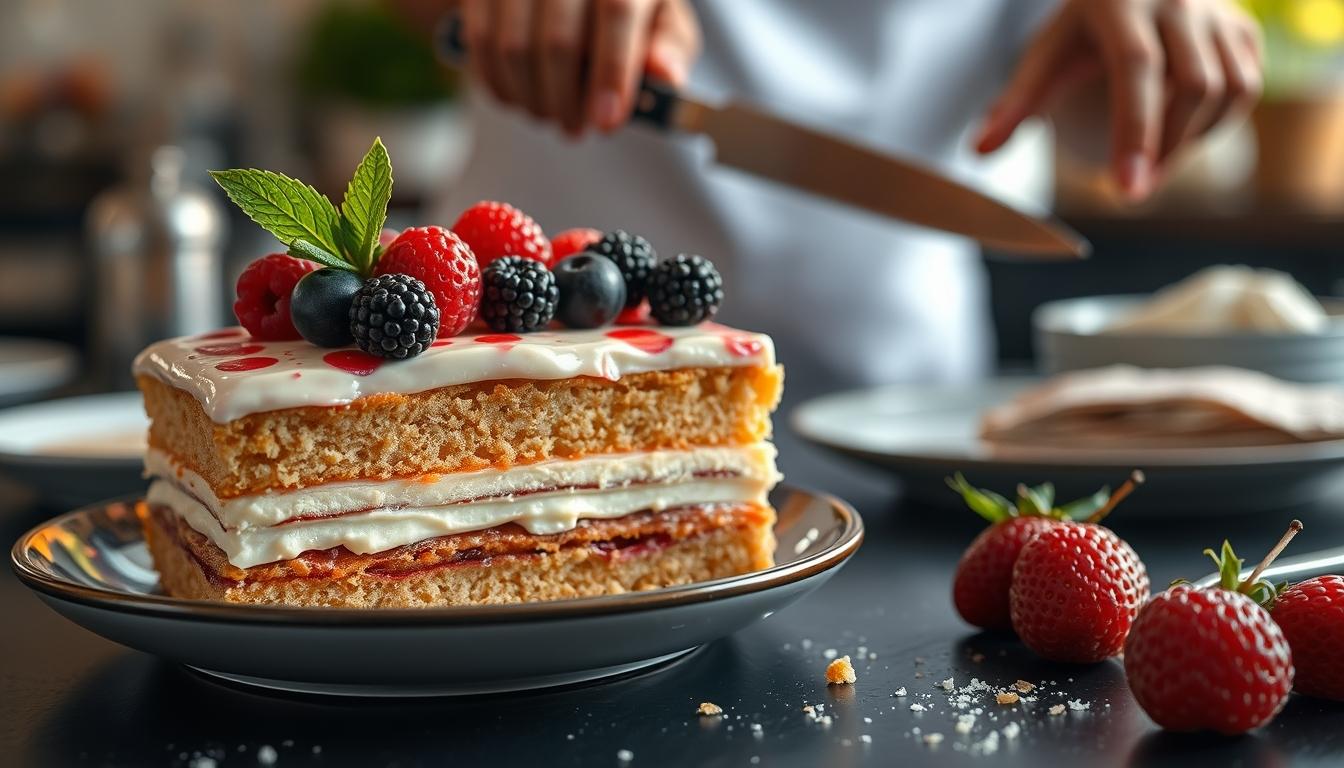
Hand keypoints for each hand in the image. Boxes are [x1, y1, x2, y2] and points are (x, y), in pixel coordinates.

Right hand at [458, 0, 699, 134]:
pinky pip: (481, 42)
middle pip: (559, 40)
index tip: (606, 121)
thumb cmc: (627, 4)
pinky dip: (499, 84)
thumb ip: (669, 46)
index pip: (616, 12)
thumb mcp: (662, 19)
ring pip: (514, 47)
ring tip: (550, 114)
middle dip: (567, 101)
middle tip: (576, 128)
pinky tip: (519, 97)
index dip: (611, 71)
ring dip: (533, 98)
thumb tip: (664, 76)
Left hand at [975, 0, 1261, 200]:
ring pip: (1228, 90)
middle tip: (1132, 193)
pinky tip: (1179, 139)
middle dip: (1166, 148)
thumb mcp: (1045, 57)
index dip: (1134, 132)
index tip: (1125, 190)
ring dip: (1191, 142)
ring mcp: (1219, 12)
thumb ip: (1015, 103)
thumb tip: (978, 151)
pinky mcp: (1243, 28)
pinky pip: (1244, 88)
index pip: (1137, 69)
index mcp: (1121, 2)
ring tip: (1151, 168)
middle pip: (1193, 84)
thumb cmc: (1079, 31)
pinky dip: (1215, 125)